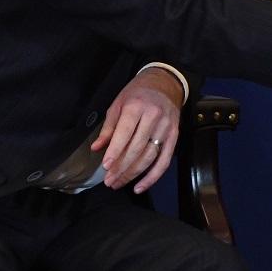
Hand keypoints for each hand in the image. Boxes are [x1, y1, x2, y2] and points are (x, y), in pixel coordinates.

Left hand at [95, 67, 183, 193]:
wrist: (165, 83)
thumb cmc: (138, 93)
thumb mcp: (118, 104)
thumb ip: (108, 128)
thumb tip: (96, 148)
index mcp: (136, 107)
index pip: (125, 133)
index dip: (115, 151)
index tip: (106, 166)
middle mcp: (153, 117)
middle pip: (137, 148)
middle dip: (121, 167)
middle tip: (109, 180)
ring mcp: (166, 128)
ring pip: (149, 157)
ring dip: (133, 174)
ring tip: (118, 183)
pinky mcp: (174, 136)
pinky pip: (164, 161)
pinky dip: (153, 177)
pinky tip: (140, 186)